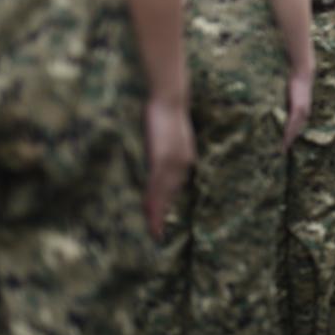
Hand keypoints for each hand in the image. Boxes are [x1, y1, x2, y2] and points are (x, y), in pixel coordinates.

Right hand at [143, 96, 194, 239]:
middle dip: (164, 215)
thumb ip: (167, 150)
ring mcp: (173, 163)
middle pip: (172, 195)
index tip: (165, 220)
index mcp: (185, 160)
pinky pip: (156, 185)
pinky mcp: (162, 159)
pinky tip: (149, 213)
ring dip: (158, 214)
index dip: (170, 204)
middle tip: (158, 235)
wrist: (170, 98)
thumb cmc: (167, 114)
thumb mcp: (170, 136)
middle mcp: (183, 164)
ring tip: (154, 232)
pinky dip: (153, 201)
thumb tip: (160, 159)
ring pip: (165, 194)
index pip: (177, 188)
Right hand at [282, 70, 313, 150]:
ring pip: (294, 130)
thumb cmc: (295, 83)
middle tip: (282, 153)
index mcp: (303, 113)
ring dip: (288, 140)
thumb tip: (281, 110)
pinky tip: (285, 140)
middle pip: (296, 132)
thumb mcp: (291, 97)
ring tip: (282, 150)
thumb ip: (288, 105)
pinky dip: (289, 132)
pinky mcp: (298, 108)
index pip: (296, 128)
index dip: (291, 138)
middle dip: (289, 142)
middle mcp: (304, 114)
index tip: (285, 147)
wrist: (302, 72)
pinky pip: (292, 123)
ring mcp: (302, 112)